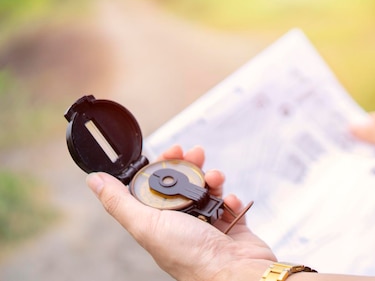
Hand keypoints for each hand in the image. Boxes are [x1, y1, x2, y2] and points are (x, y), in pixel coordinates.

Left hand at [86, 145, 275, 280]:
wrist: (234, 271)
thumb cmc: (190, 255)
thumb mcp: (147, 224)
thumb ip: (119, 202)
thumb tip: (94, 181)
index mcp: (157, 224)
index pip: (155, 187)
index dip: (162, 166)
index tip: (171, 151)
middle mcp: (180, 224)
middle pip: (183, 185)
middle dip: (190, 166)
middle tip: (196, 154)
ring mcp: (206, 225)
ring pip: (207, 191)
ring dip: (212, 179)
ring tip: (216, 178)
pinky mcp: (230, 226)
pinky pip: (229, 205)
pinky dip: (230, 199)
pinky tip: (229, 202)